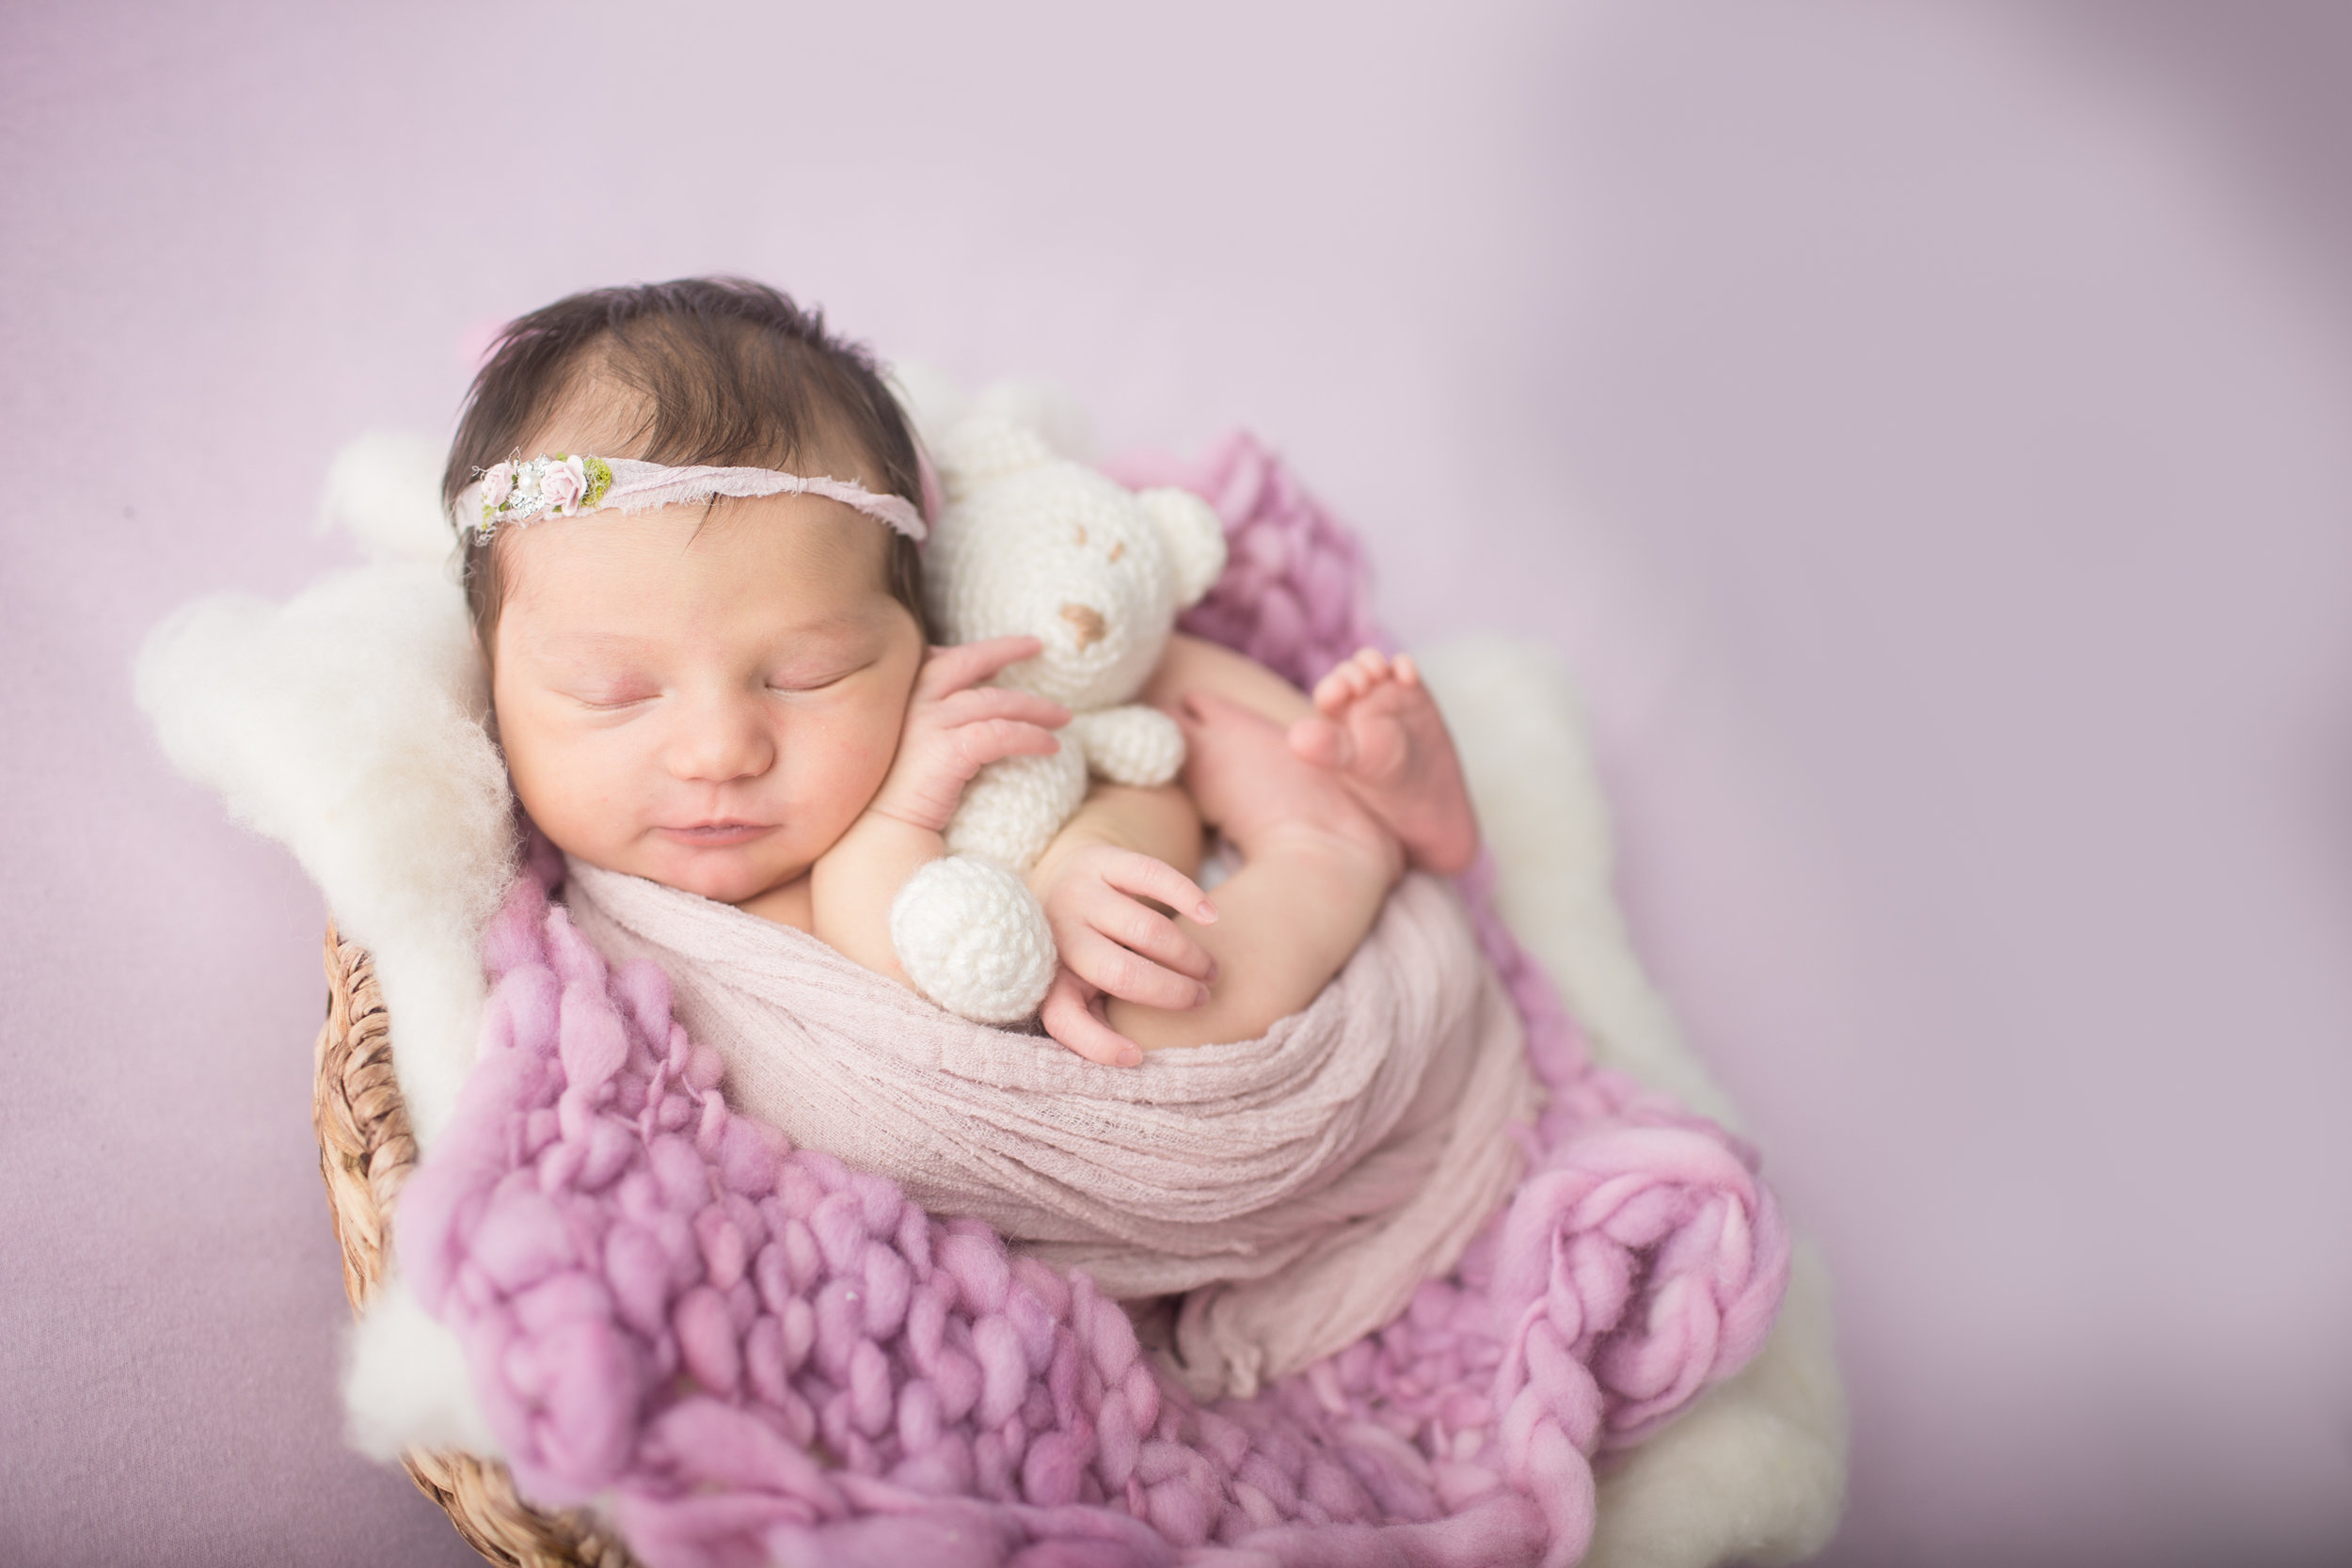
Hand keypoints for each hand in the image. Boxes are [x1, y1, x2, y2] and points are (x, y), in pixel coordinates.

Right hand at [867, 637, 1068, 832]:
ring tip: (1063, 716)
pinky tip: (1051, 746)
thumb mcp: (905, 746)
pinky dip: (1031, 737)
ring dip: (1034, 706)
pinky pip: (1001, 734)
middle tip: (1036, 646)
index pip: (938, 659)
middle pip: (967, 662)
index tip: (997, 659)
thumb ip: (927, 722)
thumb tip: (966, 708)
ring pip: (994, 701)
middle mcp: (911, 701)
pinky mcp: (947, 751)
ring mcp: (928, 723)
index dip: (971, 654)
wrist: (878, 836)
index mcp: (898, 697)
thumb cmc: (892, 797)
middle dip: (1005, 649)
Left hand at [1035, 845, 1218, 1065]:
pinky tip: (1211, 916)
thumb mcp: (1077, 984)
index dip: (1097, 1044)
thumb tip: (1139, 1054)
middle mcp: (1058, 934)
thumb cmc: (1082, 950)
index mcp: (1048, 976)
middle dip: (1169, 991)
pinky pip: (1150, 874)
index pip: (1061, 1018)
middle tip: (1200, 998)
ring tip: (1209, 969)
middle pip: (1119, 973)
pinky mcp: (1102, 859)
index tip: (1136, 1057)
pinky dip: (1186, 895)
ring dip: (1186, 954)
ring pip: (1143, 929)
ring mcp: (1079, 894)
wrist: (1061, 878)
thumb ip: (1098, 1013)